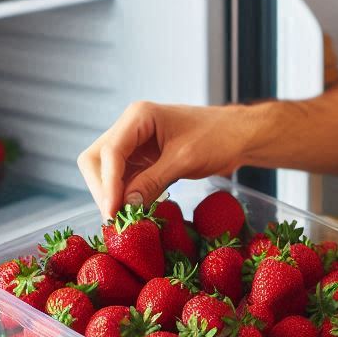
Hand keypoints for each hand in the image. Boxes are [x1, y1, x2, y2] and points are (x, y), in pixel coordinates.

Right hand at [77, 101, 252, 217]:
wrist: (240, 136)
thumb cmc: (218, 137)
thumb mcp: (184, 160)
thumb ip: (152, 181)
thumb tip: (125, 207)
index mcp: (139, 116)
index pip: (109, 152)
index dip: (107, 183)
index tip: (113, 212)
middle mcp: (131, 128)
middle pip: (97, 160)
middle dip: (103, 189)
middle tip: (116, 218)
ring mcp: (135, 144)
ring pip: (107, 173)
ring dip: (113, 196)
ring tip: (125, 220)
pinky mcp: (144, 160)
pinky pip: (125, 180)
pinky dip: (127, 197)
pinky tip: (135, 213)